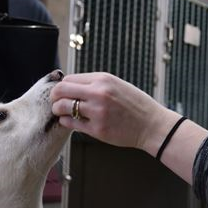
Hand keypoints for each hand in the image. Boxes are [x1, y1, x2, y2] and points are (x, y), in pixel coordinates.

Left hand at [50, 72, 178, 154]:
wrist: (152, 126)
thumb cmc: (137, 107)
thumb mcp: (118, 85)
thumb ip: (96, 84)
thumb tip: (73, 86)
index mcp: (103, 80)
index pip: (69, 78)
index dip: (63, 86)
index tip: (63, 92)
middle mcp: (98, 93)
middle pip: (61, 89)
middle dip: (55, 96)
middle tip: (56, 102)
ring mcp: (97, 112)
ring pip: (62, 106)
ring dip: (58, 109)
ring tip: (61, 112)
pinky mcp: (97, 129)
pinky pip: (71, 123)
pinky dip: (66, 121)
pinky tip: (69, 121)